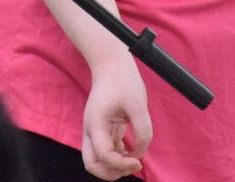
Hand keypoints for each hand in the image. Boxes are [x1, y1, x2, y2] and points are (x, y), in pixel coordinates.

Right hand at [81, 55, 150, 178]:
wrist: (111, 63)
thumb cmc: (122, 80)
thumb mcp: (138, 103)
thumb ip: (143, 130)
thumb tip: (140, 152)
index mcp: (96, 123)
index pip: (103, 155)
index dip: (121, 164)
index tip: (138, 161)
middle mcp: (92, 130)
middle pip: (92, 164)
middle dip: (111, 173)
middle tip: (131, 166)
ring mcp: (96, 130)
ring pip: (98, 160)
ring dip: (114, 166)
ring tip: (133, 160)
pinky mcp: (103, 128)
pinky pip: (106, 151)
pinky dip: (117, 157)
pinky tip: (131, 152)